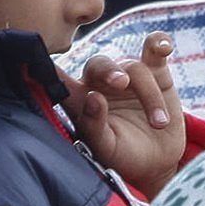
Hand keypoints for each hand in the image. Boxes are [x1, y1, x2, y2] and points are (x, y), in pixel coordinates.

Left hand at [67, 34, 187, 196]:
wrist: (156, 162)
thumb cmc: (122, 156)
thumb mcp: (106, 149)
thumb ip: (94, 126)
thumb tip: (93, 97)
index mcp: (80, 100)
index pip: (60, 80)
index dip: (53, 67)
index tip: (39, 51)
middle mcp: (101, 82)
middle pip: (99, 64)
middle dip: (109, 71)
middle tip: (121, 83)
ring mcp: (128, 74)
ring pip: (134, 67)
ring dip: (149, 95)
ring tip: (158, 123)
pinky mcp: (155, 72)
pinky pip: (154, 50)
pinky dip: (159, 43)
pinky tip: (164, 46)